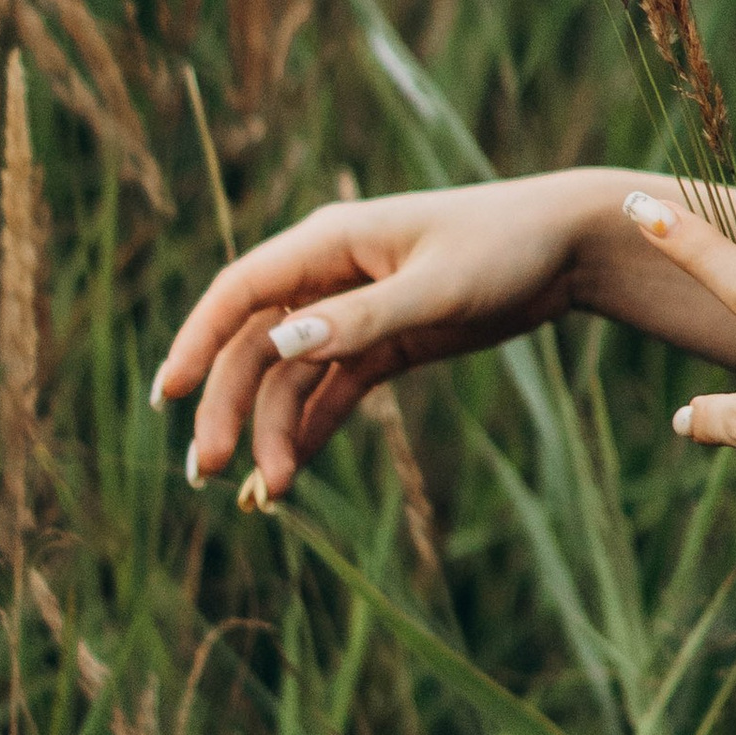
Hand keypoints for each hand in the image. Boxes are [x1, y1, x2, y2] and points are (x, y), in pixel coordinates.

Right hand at [152, 176, 590, 504]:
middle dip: (228, 406)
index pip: (241, 292)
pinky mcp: (382, 342)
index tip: (167, 394)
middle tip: (208, 471)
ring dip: (270, 429)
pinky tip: (289, 476)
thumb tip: (282, 344)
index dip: (198, 340)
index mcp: (330, 242)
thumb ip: (363, 318)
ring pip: (288, 376)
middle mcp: (329, 274)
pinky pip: (329, 390)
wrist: (568, 247)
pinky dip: (307, 429)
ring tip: (265, 492)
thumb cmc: (505, 247)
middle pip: (256, 345)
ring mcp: (353, 312)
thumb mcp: (440, 287)